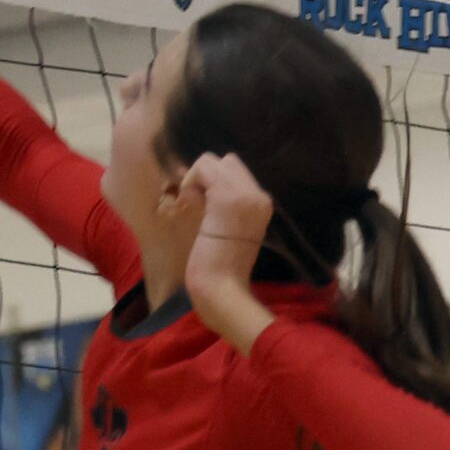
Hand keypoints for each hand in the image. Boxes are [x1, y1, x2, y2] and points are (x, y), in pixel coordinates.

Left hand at [170, 152, 276, 349]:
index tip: (202, 202)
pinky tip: (186, 205)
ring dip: (195, 178)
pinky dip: (189, 182)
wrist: (223, 288)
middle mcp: (259, 195)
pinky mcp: (225, 199)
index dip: (214, 181)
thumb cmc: (222, 267)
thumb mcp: (231, 230)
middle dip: (205, 175)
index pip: (237, 170)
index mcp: (263, 203)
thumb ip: (225, 208)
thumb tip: (204, 188)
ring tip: (191, 205)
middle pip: (227, 160)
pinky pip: (202, 169)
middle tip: (194, 202)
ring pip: (213, 160)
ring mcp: (244, 195)